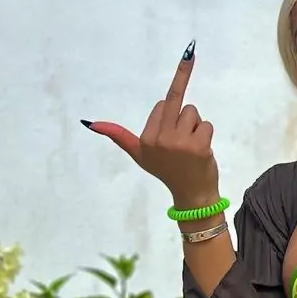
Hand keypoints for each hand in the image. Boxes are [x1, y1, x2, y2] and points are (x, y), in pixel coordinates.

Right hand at [84, 43, 219, 206]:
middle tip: (183, 142)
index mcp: (145, 139)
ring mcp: (179, 143)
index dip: (169, 118)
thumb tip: (90, 123)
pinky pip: (206, 124)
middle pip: (176, 103)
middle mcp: (159, 140)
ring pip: (193, 111)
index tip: (169, 138)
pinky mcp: (198, 146)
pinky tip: (202, 151)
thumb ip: (118, 136)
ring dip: (196, 126)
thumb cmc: (166, 171)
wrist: (192, 194)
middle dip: (183, 118)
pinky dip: (207, 135)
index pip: (162, 104)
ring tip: (191, 147)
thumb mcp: (138, 155)